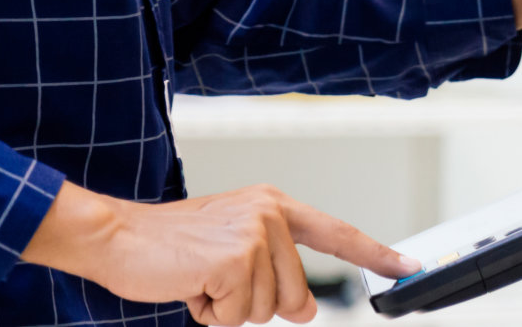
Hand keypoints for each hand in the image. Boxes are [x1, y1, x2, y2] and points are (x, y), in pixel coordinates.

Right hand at [22, 182, 420, 325]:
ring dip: (227, 308)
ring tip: (199, 278)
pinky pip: (237, 317)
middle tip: (214, 278)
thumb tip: (305, 311)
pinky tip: (190, 285)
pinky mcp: (235, 259)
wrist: (113, 237)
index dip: (376, 254)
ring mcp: (256, 235)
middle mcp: (272, 214)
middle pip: (296, 296)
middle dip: (254, 304)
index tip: (409, 267)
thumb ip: (274, 273)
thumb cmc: (169, 246)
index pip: (337, 233)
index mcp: (274, 206)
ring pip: (266, 310)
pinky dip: (210, 313)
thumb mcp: (232, 251)